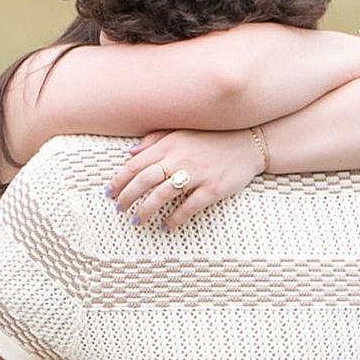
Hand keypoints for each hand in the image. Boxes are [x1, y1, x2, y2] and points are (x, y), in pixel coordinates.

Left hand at [111, 127, 263, 226]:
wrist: (250, 142)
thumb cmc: (213, 138)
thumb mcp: (183, 132)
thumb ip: (155, 140)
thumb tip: (130, 152)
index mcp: (171, 144)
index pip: (137, 163)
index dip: (120, 179)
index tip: (109, 192)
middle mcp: (180, 158)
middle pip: (145, 179)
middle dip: (127, 196)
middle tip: (118, 209)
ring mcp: (197, 174)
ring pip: (162, 194)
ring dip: (145, 209)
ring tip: (136, 220)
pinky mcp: (213, 189)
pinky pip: (188, 207)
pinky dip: (174, 218)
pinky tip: (166, 226)